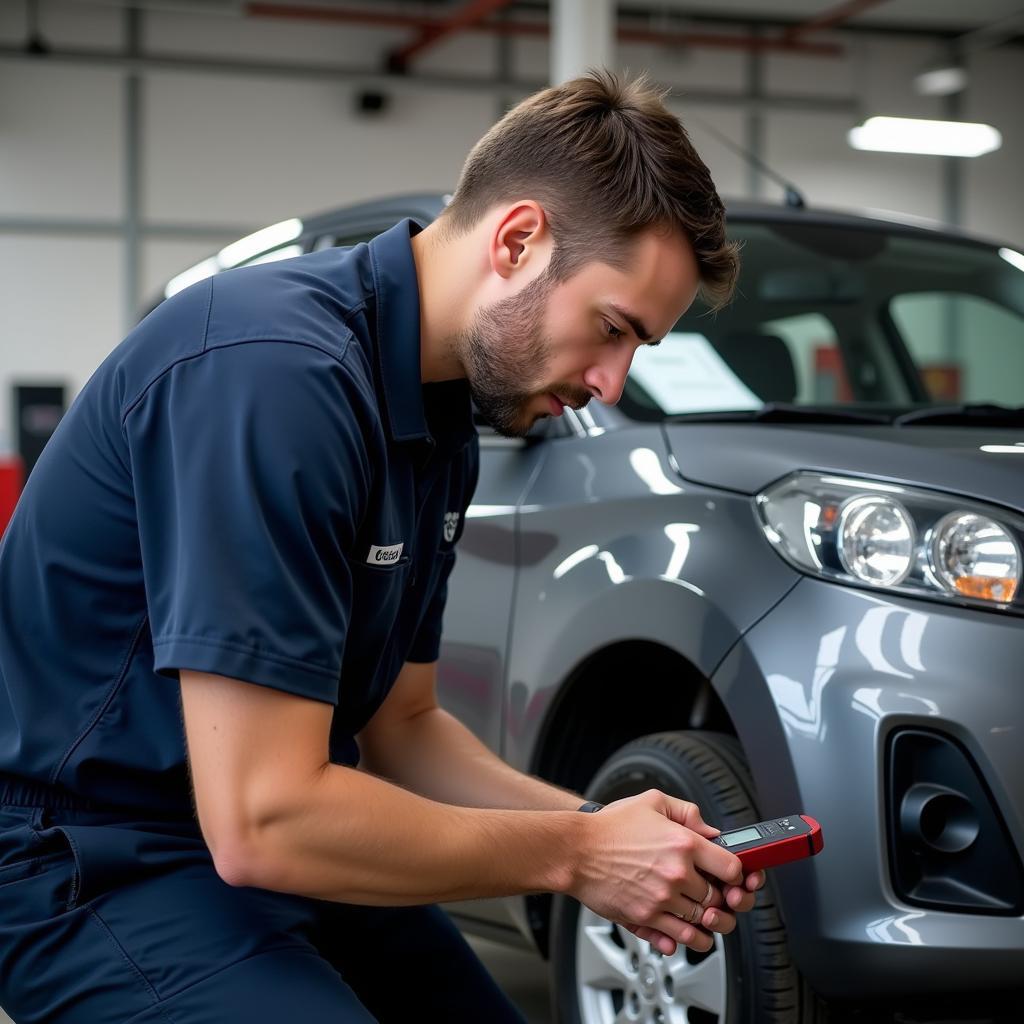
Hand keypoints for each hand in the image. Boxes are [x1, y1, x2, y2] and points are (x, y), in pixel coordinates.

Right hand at [569, 789, 765, 955]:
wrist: (576, 851)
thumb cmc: (609, 827)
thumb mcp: (652, 802)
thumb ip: (686, 812)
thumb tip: (709, 831)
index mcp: (683, 843)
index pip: (732, 868)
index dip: (736, 874)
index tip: (730, 875)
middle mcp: (676, 874)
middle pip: (718, 899)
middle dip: (720, 900)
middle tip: (714, 896)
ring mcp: (661, 899)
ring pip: (702, 924)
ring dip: (708, 925)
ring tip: (703, 919)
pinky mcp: (645, 917)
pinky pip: (677, 939)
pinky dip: (685, 940)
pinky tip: (683, 931)